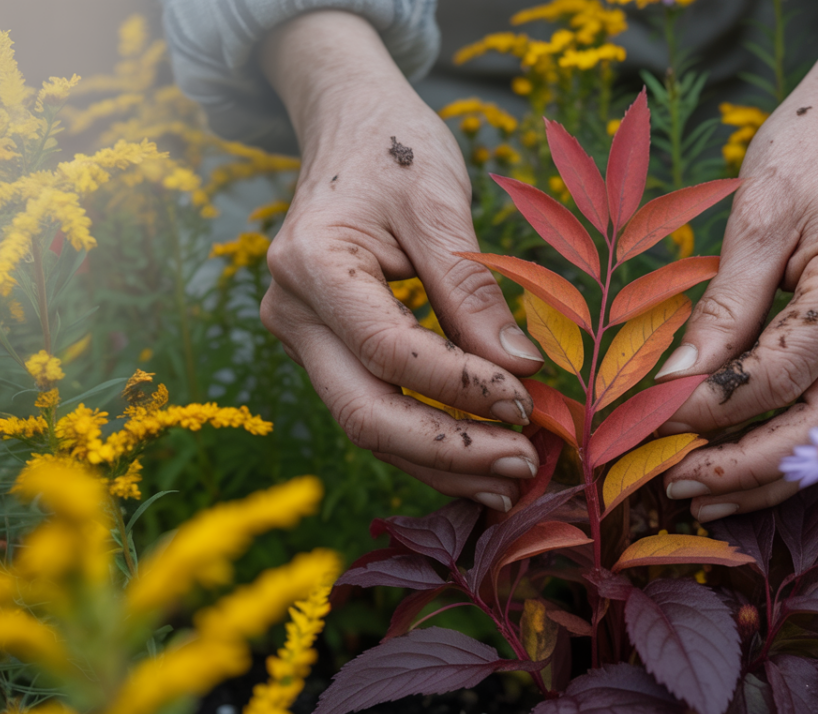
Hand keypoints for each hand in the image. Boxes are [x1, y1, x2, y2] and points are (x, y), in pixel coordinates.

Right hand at [259, 11, 544, 511]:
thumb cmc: (396, 150)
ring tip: (509, 482)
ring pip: (366, 424)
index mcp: (312, 264)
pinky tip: (477, 461)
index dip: (461, 385)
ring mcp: (301, 337)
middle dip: (450, 449)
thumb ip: (472, 290)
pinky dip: (426, 439)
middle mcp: (291, 311)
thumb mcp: (440, 203)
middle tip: (522, 464)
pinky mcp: (323, 349)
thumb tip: (520, 370)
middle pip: (365, 411)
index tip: (526, 401)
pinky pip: (373, 406)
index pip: (389, 350)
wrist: (349, 126)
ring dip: (441, 461)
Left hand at [657, 0, 817, 521]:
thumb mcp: (752, 221)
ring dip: (768, 474)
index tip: (648, 424)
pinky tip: (738, 472)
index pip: (782, 374)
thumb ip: (722, 309)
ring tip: (700, 497)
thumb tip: (674, 385)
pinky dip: (788, 448)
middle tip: (675, 487)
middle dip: (746, 467)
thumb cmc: (803, 158)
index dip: (711, 408)